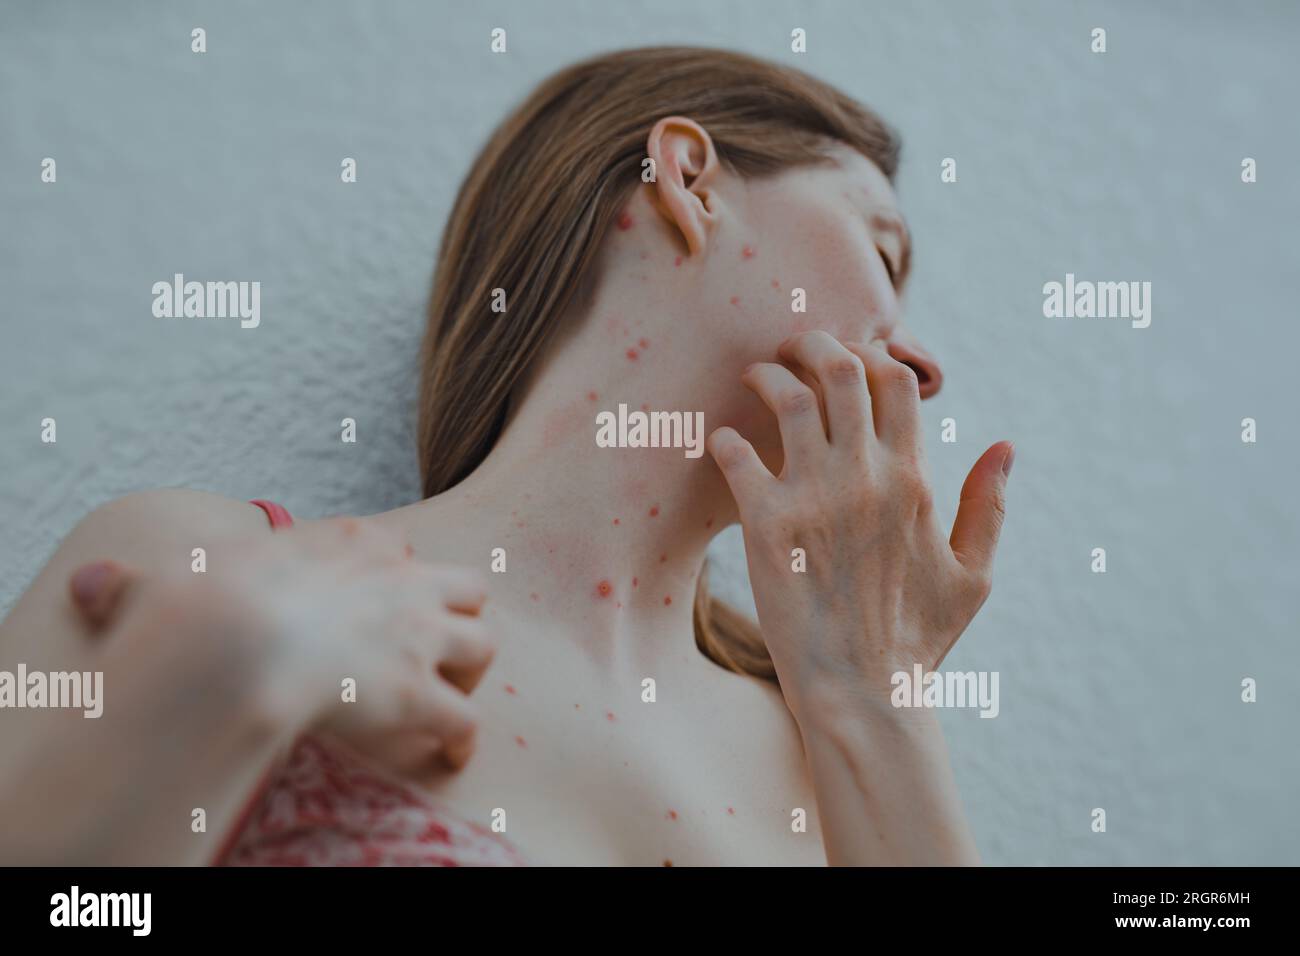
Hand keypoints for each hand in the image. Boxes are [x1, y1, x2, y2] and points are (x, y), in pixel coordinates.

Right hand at [70, 519, 494, 773]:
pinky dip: (461, 739)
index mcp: (347, 542)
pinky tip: (448, 754)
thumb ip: (138, 586)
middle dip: (455, 613)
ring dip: (468, 673)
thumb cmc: (195, 607)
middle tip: (432, 643)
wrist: (232, 644)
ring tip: (447, 696)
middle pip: (464, 584)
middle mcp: (397, 581)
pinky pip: (465, 719)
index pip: (391, 545)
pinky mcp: (420, 693)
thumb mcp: (167, 581)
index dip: (387, 571)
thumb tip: (91, 587)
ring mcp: (417, 635)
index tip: (369, 594)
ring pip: (483, 644)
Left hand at [707, 331, 1011, 726]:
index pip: (895, 381)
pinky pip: (736, 454)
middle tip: (792, 347)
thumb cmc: (917, 638)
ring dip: (768, 375)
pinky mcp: (765, 523)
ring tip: (755, 376)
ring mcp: (814, 497)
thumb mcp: (972, 574)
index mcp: (913, 480)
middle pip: (840, 369)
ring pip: (788, 398)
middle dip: (814, 344)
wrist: (862, 691)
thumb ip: (989, 506)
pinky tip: (722, 440)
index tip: (847, 359)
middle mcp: (865, 477)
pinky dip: (725, 437)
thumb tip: (1005, 445)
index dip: (869, 354)